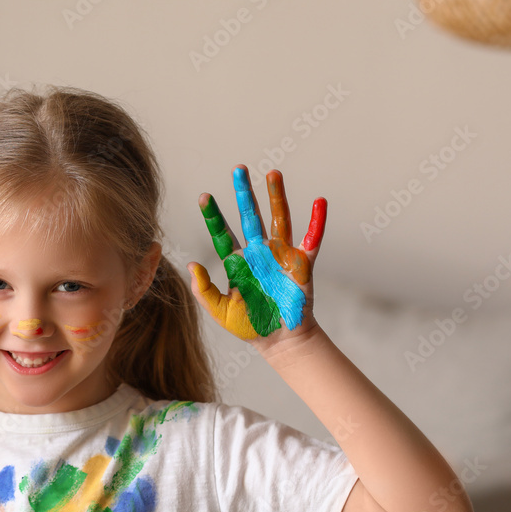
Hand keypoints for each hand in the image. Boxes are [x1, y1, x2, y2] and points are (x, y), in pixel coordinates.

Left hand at [187, 165, 325, 350]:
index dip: (213, 216)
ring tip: (272, 173)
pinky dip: (316, 221)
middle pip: (250, 217)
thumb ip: (203, 290)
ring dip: (277, 196)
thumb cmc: (250, 327)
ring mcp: (280, 256)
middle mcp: (258, 254)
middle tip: (238, 169)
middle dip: (244, 193)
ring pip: (279, 219)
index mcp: (237, 263)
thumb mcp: (220, 311)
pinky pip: (311, 239)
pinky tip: (319, 202)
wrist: (280, 342)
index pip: (222, 234)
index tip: (203, 197)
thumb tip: (191, 264)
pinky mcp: (302, 264)